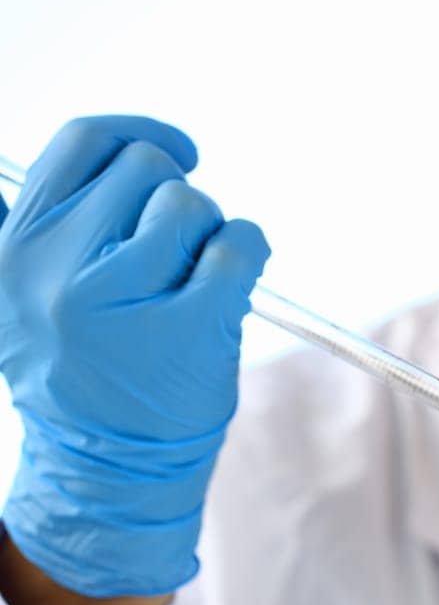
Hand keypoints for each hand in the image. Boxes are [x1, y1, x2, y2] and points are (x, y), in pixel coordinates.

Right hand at [0, 116, 268, 599]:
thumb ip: (50, 222)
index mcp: (17, 245)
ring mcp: (123, 298)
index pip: (85, 140)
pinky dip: (249, 252)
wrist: (104, 469)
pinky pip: (239, 246)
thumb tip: (116, 149)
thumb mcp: (25, 294)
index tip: (178, 153)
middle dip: (178, 198)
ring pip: (193, 206)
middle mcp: (59, 267)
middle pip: (149, 169)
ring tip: (192, 282)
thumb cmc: (82, 372)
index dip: (142, 135)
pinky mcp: (187, 328)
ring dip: (210, 233)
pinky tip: (234, 282)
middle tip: (177, 251)